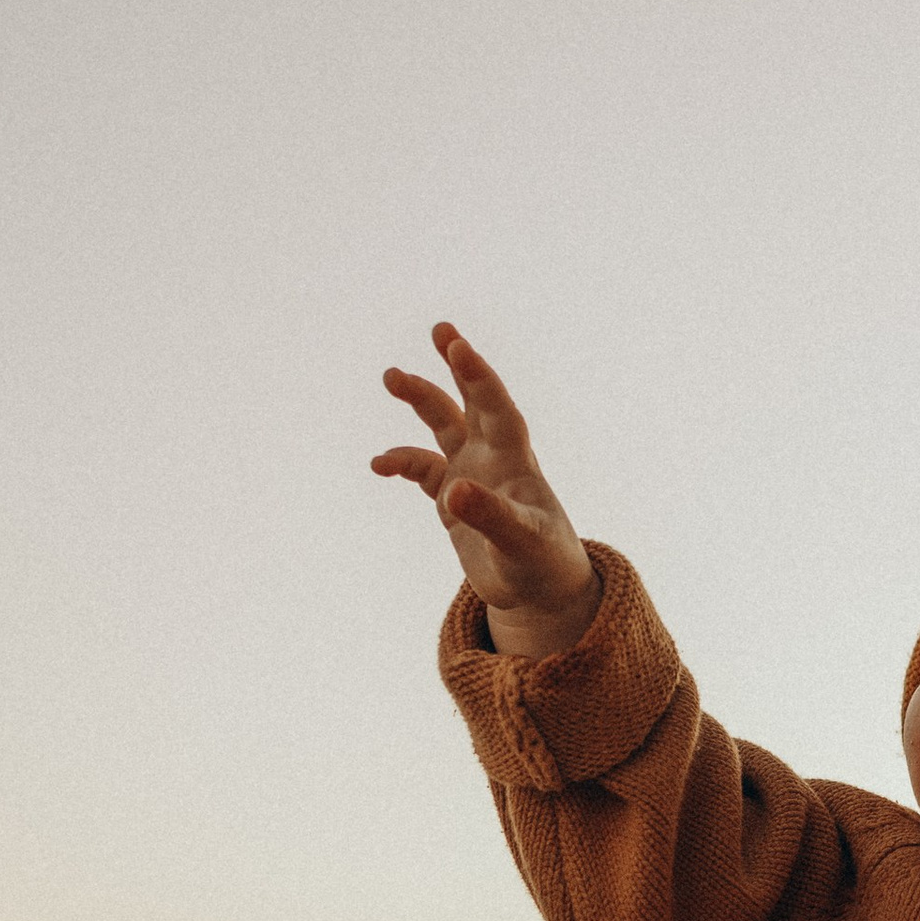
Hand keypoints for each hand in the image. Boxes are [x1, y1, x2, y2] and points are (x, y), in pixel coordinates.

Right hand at [373, 323, 600, 657]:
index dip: (479, 378)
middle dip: (456, 366)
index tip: (458, 346)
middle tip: (440, 329)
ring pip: (442, 426)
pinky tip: (378, 464)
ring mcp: (470, 475)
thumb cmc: (542, 565)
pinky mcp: (452, 500)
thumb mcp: (519, 545)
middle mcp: (492, 459)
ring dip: (420, 400)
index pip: (497, 410)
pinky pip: (421, 469)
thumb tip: (454, 491)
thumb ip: (490, 517)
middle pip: (471, 402)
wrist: (541, 591)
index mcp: (515, 463)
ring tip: (391, 375)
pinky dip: (400, 461)